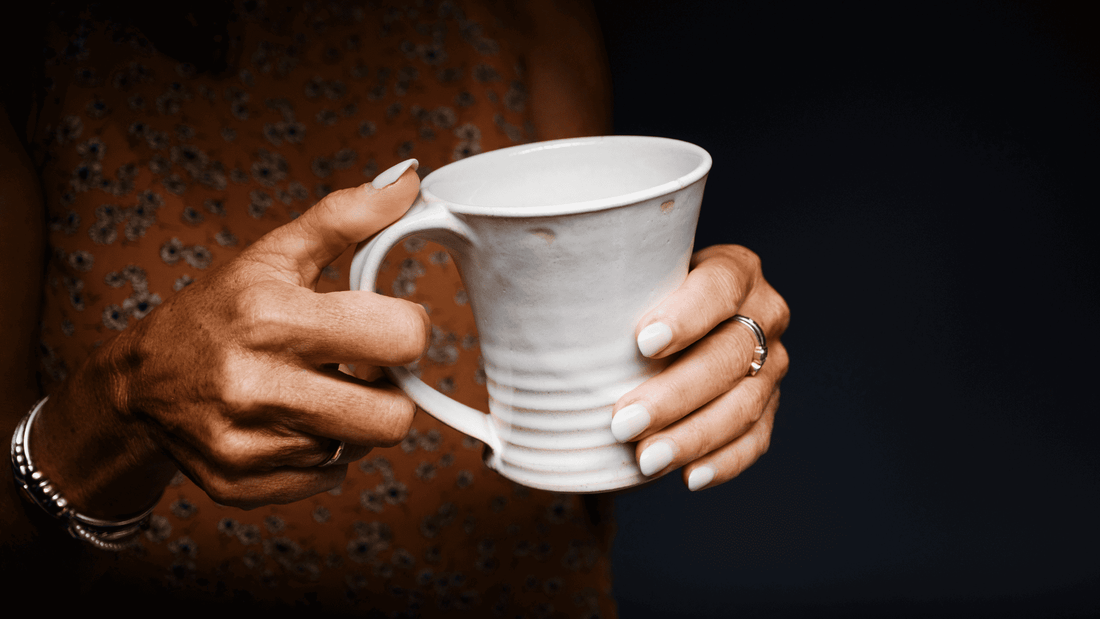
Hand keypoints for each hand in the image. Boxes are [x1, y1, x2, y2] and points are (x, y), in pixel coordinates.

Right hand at [35, 161, 428, 513]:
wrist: (142, 381)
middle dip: (388, 391)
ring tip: (316, 391)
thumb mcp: (276, 255)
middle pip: (393, 418)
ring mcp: (248, 442)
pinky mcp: (241, 484)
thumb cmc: (219, 311)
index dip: (406, 330)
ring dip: (351, 420)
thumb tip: (408, 181)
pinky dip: (319, 450)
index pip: (403, 339)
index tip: (384, 325)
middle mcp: (258, 385)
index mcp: (274, 317)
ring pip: (360, 448)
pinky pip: (326, 476)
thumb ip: (346, 217)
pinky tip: (288, 421)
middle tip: (359, 369)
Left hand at [612, 245, 789, 489]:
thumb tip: (522, 313)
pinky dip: (724, 461)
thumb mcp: (625, 280)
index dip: (687, 315)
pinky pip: (755, 439)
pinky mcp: (766, 405)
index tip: (644, 344)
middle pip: (730, 354)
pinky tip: (689, 477)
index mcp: (734, 270)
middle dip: (676, 393)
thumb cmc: (634, 299)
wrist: (663, 326)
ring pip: (744, 403)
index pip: (721, 287)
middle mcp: (763, 313)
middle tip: (623, 422)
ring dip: (693, 436)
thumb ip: (598, 288)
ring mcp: (770, 363)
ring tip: (646, 459)